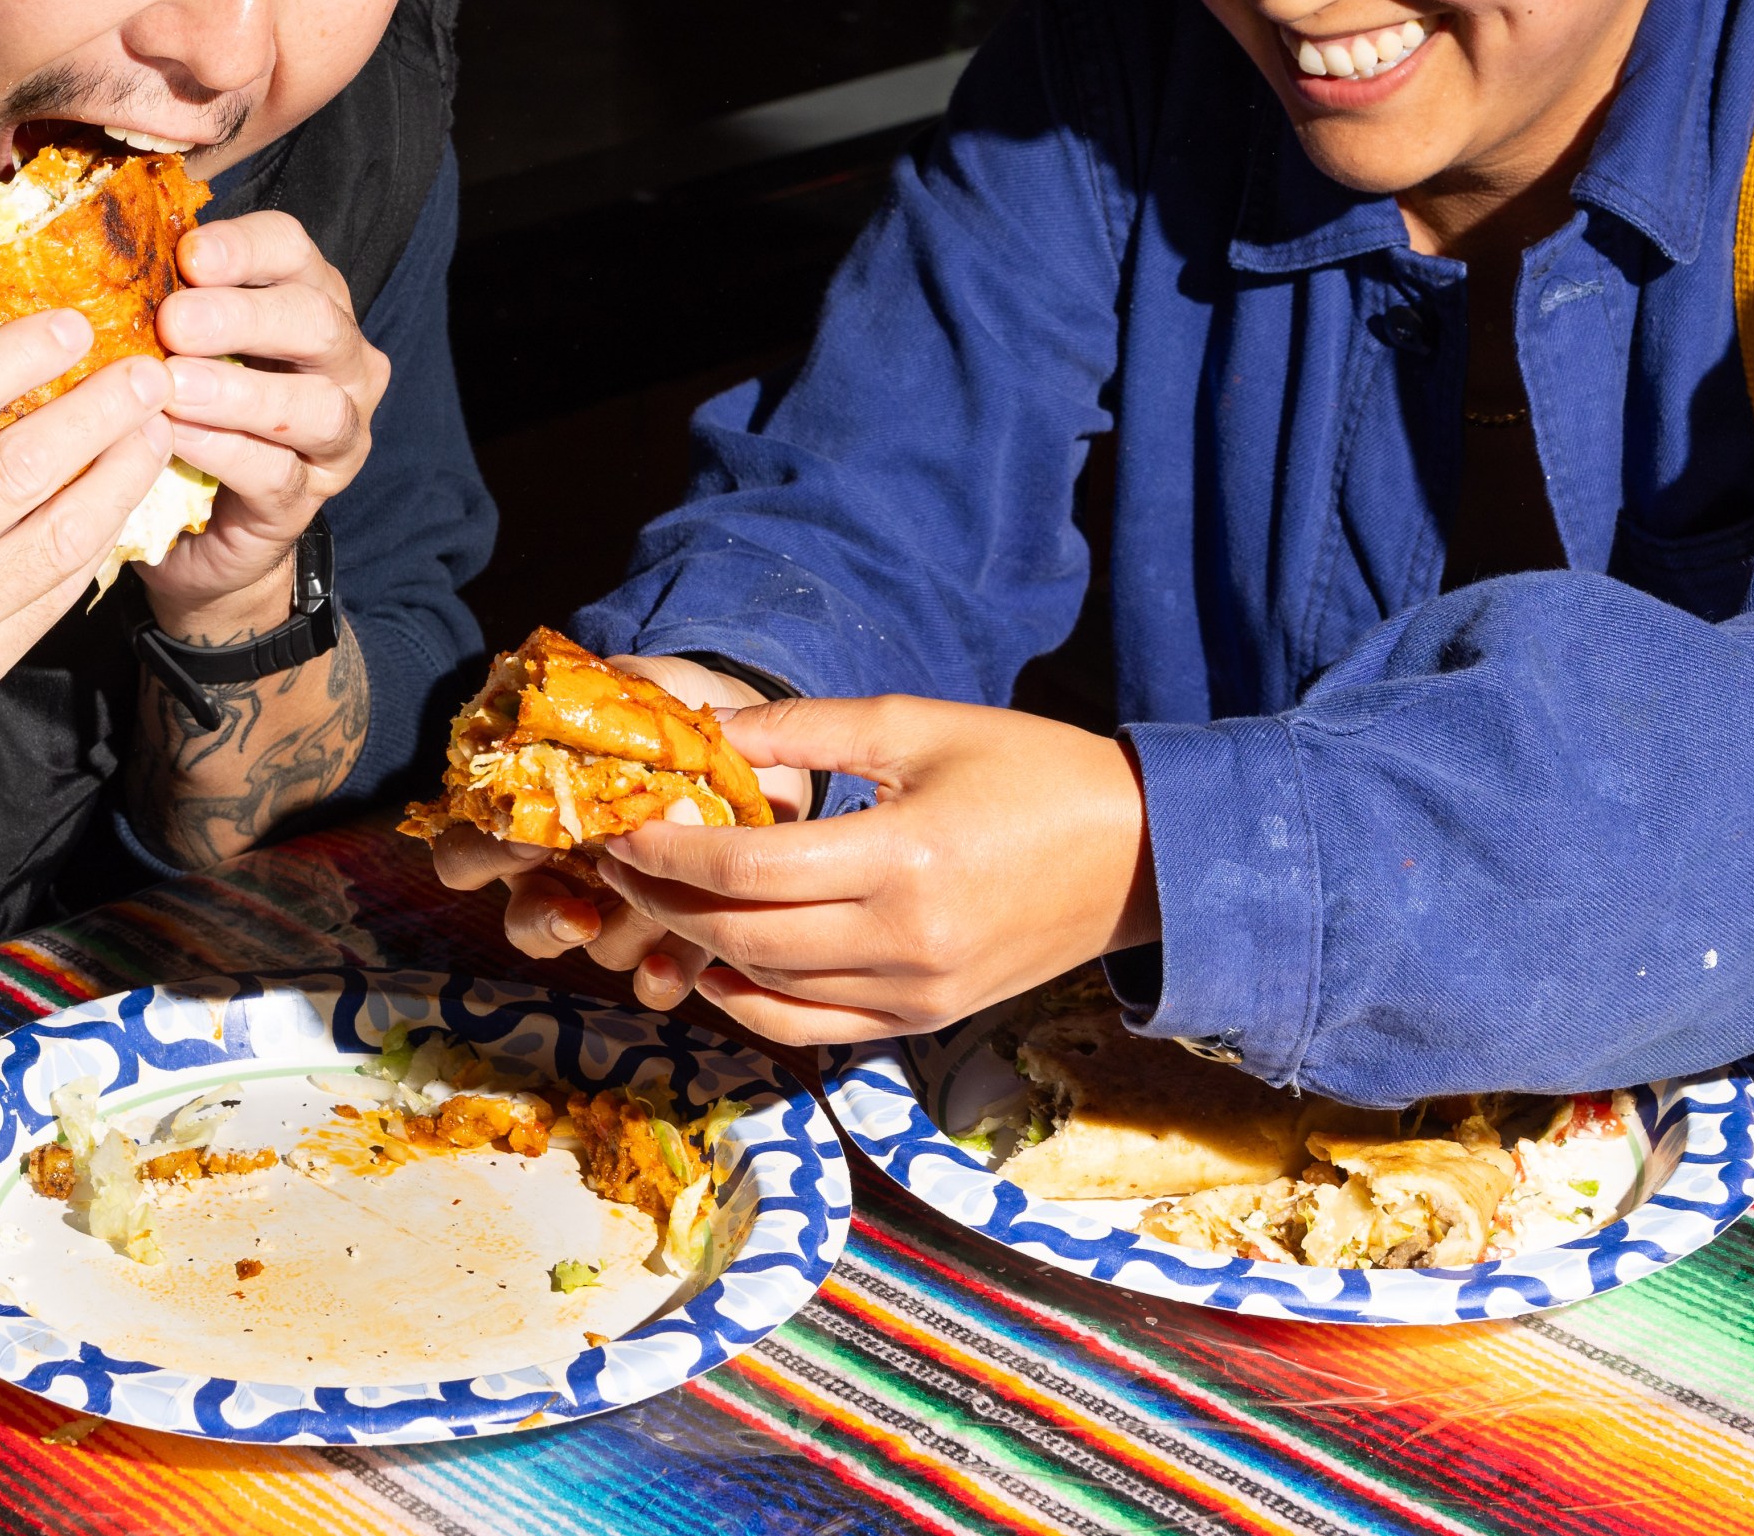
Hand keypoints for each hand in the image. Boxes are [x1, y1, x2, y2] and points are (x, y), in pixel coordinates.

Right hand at [0, 306, 171, 1075]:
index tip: (75, 324)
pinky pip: (48, 603)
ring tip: (156, 434)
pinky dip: (91, 550)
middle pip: (20, 468)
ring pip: (56, 540)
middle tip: (150, 374)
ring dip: (120, 479)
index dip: (19, 354)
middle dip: (100, 412)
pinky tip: (117, 510)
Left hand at [134, 210, 387, 636]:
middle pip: (316, 322)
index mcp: (305, 299)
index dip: (246, 248)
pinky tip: (176, 438)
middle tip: (174, 322)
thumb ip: (160, 300)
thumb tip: (96, 249)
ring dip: (241, 392)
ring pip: (316, 405)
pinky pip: (278, 473)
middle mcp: (341, 362)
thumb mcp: (171, 345)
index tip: (189, 256)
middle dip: (243, 318)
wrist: (194, 526)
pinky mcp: (307, 500)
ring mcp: (336, 436)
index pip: (294, 251)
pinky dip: (226, 452)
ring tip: (174, 388)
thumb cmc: (182, 409)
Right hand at [424, 655, 810, 1009]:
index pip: (466, 855)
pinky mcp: (681, 929)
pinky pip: (656, 976)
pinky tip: (670, 967)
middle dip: (546, 922)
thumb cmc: (672, 711)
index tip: (527, 836)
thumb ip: (602, 689)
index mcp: (532, 820)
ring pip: (598, 949)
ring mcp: (620, 909)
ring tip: (666, 896)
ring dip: (626, 931)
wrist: (750, 740)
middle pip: (524, 925)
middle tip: (577, 912)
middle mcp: (564, 876)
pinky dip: (660, 978)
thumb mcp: (635, 685)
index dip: (482, 855)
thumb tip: (576, 685)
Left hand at [586, 696, 1157, 1048]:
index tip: (620, 824)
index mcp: (905, 857)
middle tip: (615, 859)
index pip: (749, 867)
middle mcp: (905, 940)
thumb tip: (705, 731)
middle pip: (743, 933)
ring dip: (698, 945)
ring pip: (769, 987)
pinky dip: (752, 1003)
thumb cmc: (1030, 772)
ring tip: (655, 898)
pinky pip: (812, 1027)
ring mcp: (916, 991)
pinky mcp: (926, 1019)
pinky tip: (714, 964)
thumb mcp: (917, 726)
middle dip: (664, 897)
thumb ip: (805, 731)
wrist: (1138, 854)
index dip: (669, 850)